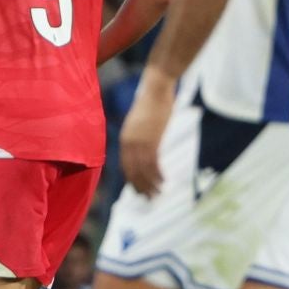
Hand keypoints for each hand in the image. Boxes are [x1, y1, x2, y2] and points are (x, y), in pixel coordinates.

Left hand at [119, 72, 174, 197]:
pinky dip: (158, 174)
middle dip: (140, 186)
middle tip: (148, 198)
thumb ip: (141, 138)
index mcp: (124, 139)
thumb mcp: (142, 124)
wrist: (156, 90)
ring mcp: (139, 142)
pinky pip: (153, 162)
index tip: (138, 190)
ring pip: (143, 170)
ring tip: (157, 194)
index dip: (132, 180)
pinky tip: (164, 182)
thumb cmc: (151, 105)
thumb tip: (147, 150)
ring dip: (151, 184)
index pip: (125, 165)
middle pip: (132, 170)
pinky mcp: (151, 139)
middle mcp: (128, 143)